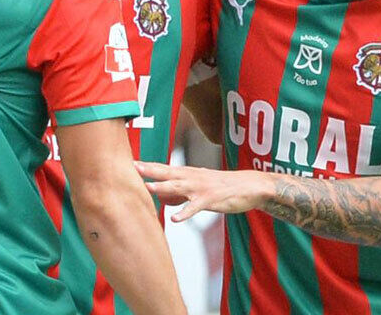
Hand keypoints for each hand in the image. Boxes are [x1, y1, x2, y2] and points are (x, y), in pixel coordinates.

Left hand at [135, 161, 274, 222]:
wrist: (250, 186)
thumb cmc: (223, 187)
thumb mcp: (199, 186)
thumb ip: (179, 191)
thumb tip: (162, 198)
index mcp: (189, 174)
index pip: (165, 168)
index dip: (148, 165)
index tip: (131, 162)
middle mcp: (193, 178)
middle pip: (168, 173)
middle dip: (150, 170)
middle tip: (133, 167)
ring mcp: (201, 188)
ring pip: (179, 187)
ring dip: (163, 187)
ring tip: (148, 187)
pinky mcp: (211, 200)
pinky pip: (196, 207)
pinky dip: (185, 213)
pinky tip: (175, 219)